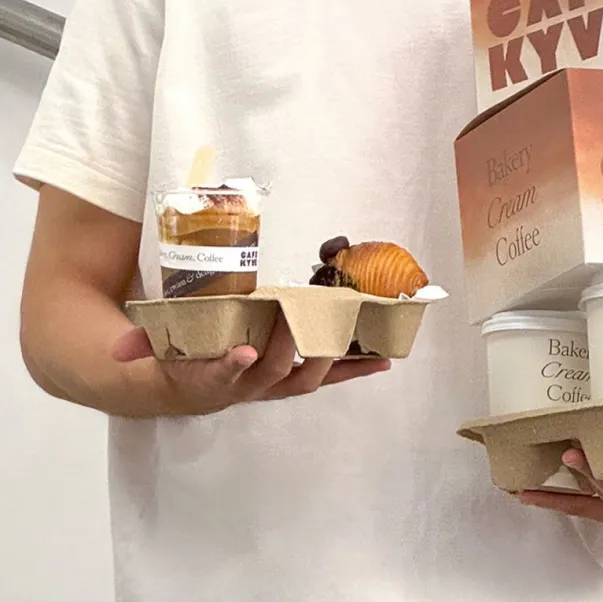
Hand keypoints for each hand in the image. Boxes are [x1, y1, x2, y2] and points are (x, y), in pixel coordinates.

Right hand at [111, 314, 390, 415]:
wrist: (196, 387)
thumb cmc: (185, 358)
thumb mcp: (160, 350)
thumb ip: (142, 344)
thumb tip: (117, 351)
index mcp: (214, 377)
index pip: (222, 377)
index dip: (232, 367)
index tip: (243, 352)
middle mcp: (251, 386)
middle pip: (276, 374)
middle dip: (292, 346)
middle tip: (305, 315)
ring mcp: (278, 385)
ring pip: (307, 379)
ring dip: (332, 360)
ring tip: (351, 336)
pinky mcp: (298, 378)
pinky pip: (330, 377)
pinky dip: (356, 370)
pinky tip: (382, 359)